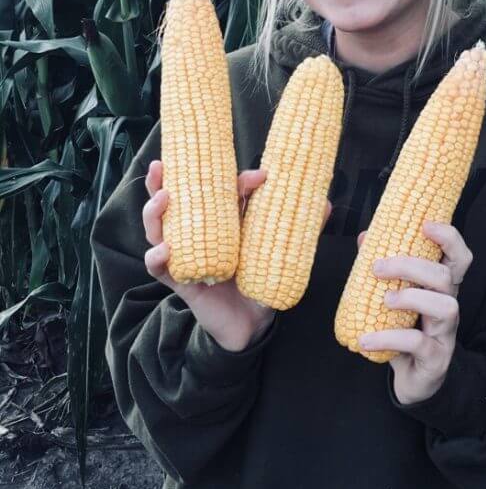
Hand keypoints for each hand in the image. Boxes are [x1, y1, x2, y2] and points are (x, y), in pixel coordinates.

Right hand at [143, 160, 332, 352]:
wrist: (253, 323)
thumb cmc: (262, 280)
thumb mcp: (281, 253)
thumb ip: (302, 230)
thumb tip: (327, 203)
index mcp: (222, 220)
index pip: (220, 190)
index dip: (237, 180)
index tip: (260, 177)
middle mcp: (198, 232)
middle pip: (173, 200)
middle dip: (164, 180)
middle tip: (162, 164)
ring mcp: (184, 255)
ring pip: (158, 229)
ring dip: (155, 211)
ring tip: (164, 199)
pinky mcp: (180, 281)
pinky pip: (159, 267)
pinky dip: (157, 256)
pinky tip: (164, 249)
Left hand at [356, 222, 472, 405]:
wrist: (415, 381)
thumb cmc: (405, 330)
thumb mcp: (396, 298)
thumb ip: (383, 268)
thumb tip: (365, 238)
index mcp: (441, 288)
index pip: (459, 257)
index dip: (449, 238)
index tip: (425, 225)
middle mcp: (448, 306)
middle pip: (445, 277)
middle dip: (412, 266)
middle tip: (378, 267)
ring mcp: (446, 333)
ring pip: (445, 306)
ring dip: (412, 298)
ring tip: (384, 301)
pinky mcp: (436, 359)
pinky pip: (419, 343)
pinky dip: (389, 338)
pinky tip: (365, 339)